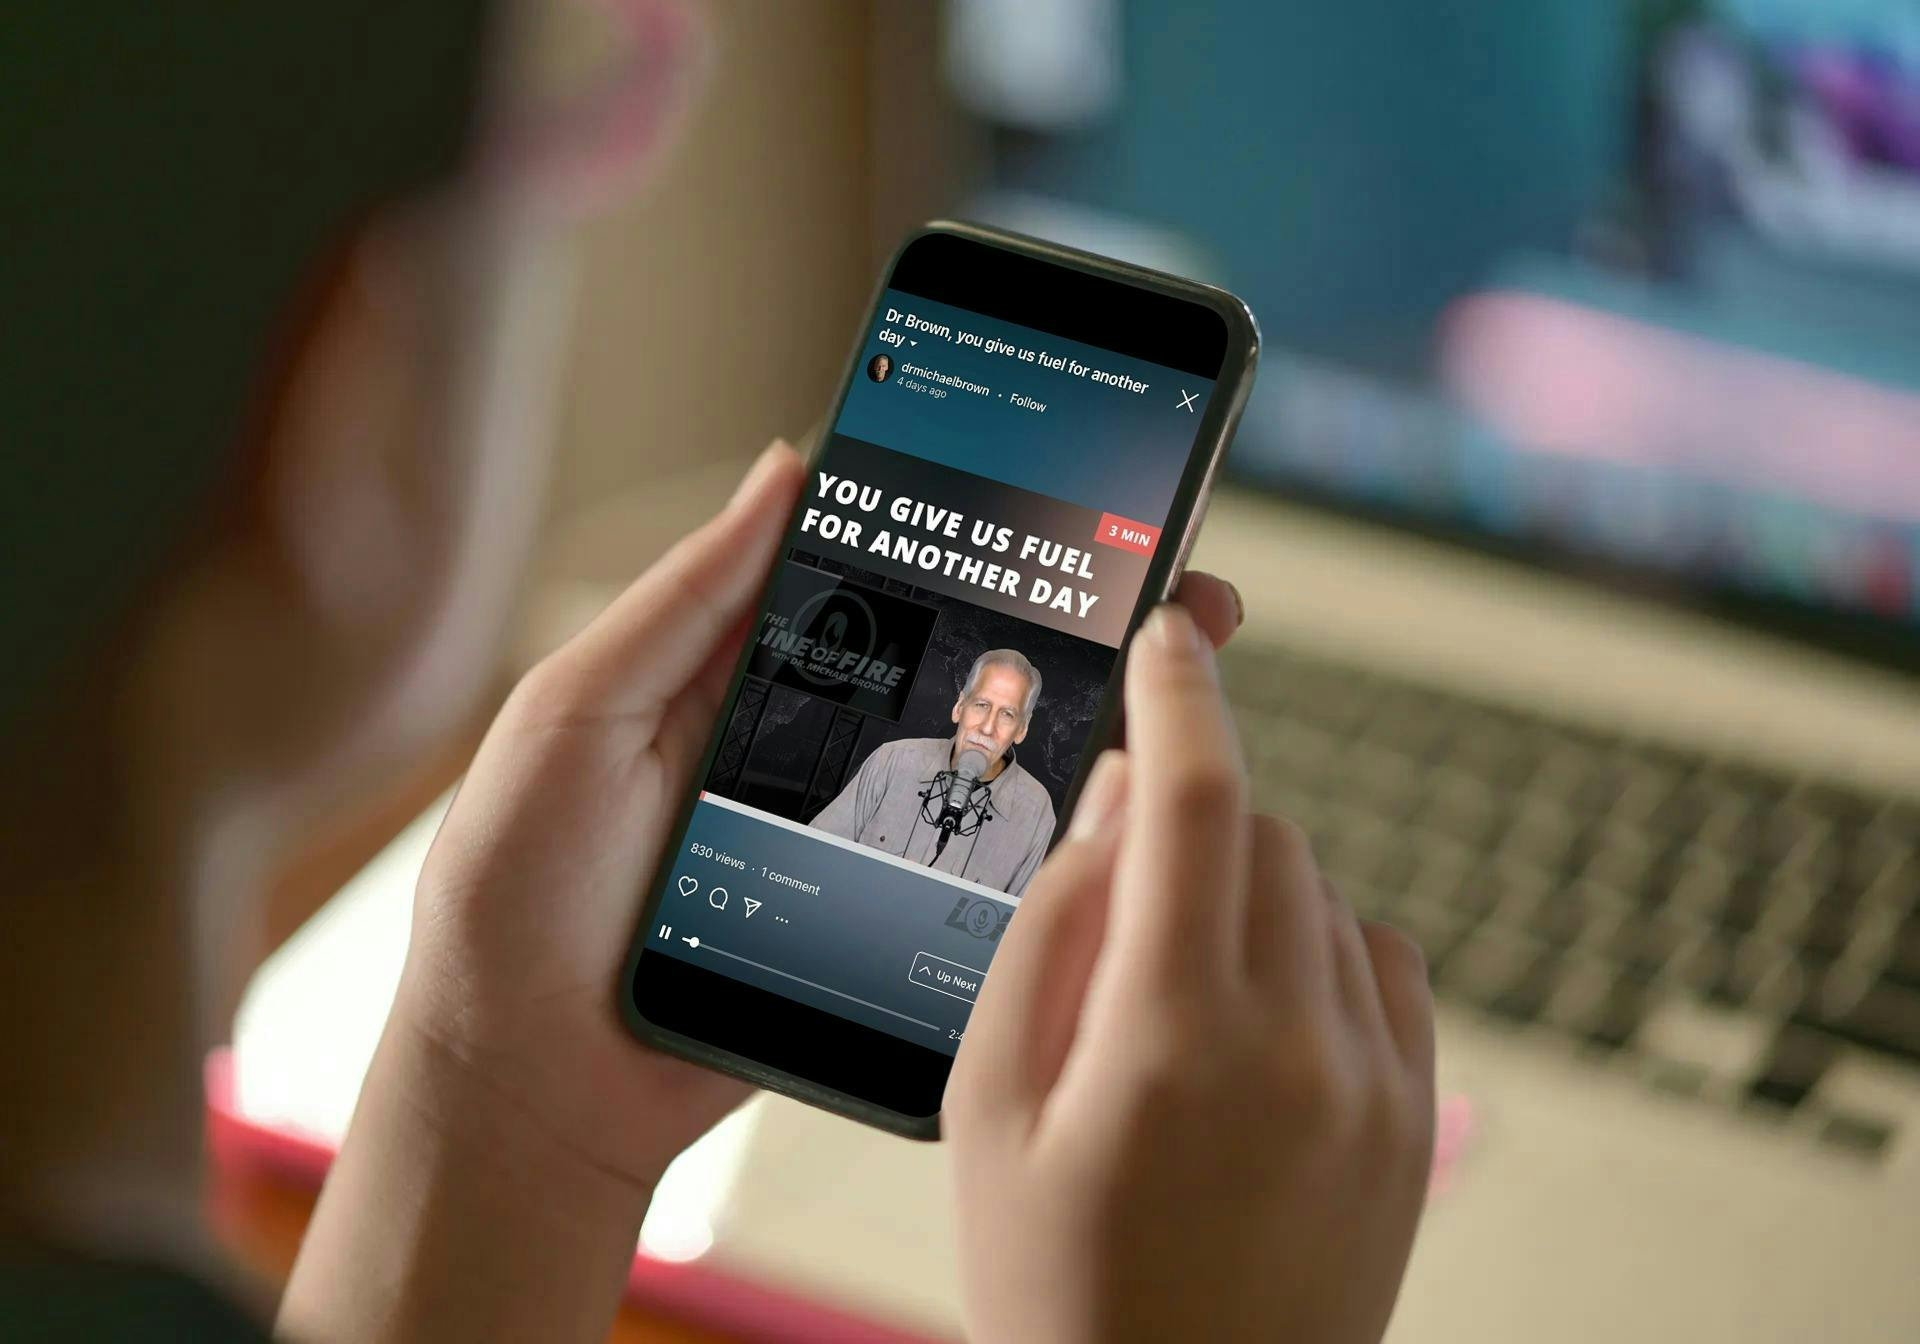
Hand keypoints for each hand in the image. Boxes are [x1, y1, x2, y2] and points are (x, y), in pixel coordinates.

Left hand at [392, 442, 1249, 1194]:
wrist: (523, 1086)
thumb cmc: (514, 896)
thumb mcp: (576, 717)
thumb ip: (683, 602)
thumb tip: (787, 467)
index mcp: (744, 680)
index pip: (880, 586)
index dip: (974, 544)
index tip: (1069, 506)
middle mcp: (812, 752)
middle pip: (956, 676)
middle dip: (1066, 634)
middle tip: (1173, 599)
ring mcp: (851, 843)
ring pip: (979, 777)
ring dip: (1073, 737)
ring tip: (1170, 696)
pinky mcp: (872, 930)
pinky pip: (964, 881)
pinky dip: (1036, 856)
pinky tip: (1110, 823)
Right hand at [947, 604, 1435, 1343]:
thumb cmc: (1061, 1282)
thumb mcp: (987, 1112)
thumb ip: (1047, 937)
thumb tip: (1108, 804)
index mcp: (1169, 1039)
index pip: (1190, 803)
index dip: (1179, 692)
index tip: (1171, 628)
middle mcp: (1294, 1045)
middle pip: (1258, 830)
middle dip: (1187, 821)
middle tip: (1122, 909)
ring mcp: (1374, 1081)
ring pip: (1316, 888)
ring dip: (1244, 890)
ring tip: (1175, 1007)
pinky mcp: (1414, 1113)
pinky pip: (1374, 954)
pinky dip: (1313, 949)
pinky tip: (1253, 1027)